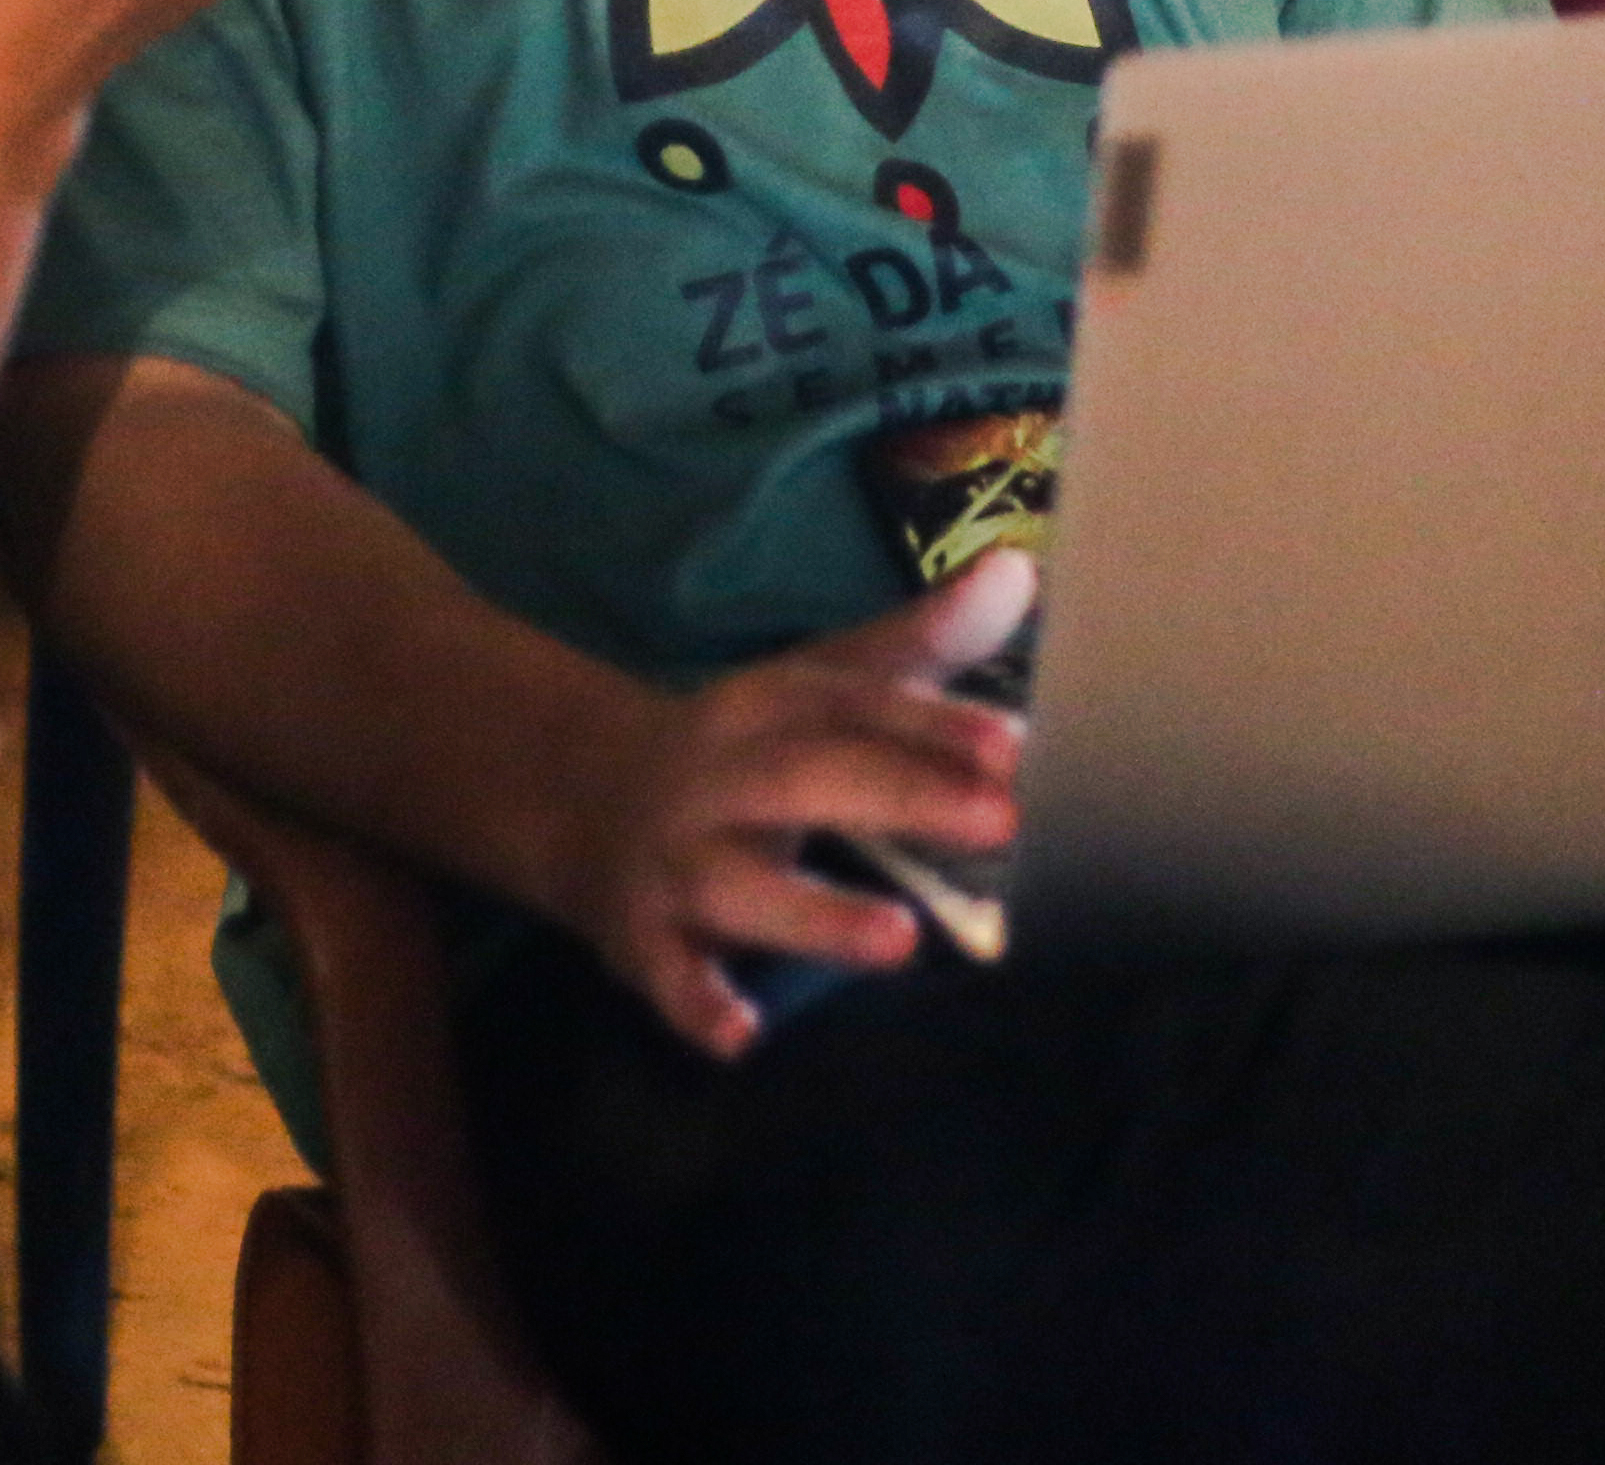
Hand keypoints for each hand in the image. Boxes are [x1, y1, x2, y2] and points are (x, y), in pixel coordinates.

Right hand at [562, 552, 1035, 1058]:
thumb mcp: (817, 685)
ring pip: (740, 886)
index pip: (854, 704)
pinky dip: (699, 1002)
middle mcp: (720, 775)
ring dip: (817, 913)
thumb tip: (1021, 570)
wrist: (582, 799)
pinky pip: (668, 975)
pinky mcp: (644, 937)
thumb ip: (919, 642)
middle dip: (900, 796)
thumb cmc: (744, 749)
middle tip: (1000, 821)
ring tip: (902, 940)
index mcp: (768, 706)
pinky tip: (741, 1034)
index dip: (934, 723)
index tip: (1016, 746)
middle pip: (807, 778)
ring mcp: (676, 860)